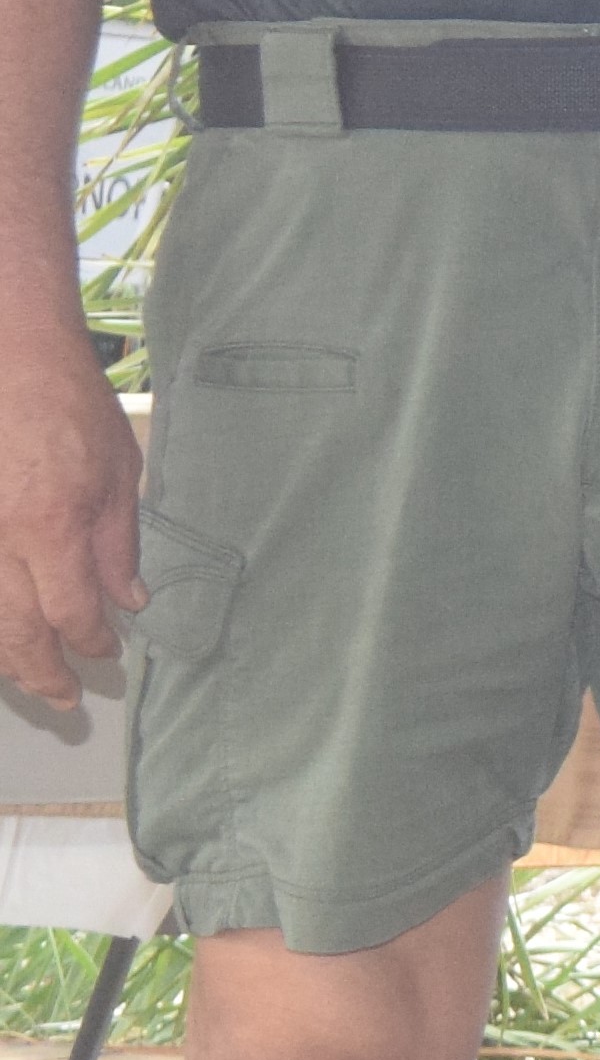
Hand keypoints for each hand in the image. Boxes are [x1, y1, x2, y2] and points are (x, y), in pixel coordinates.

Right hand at [0, 323, 140, 709]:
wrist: (10, 358)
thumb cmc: (68, 407)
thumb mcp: (117, 472)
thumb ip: (116, 543)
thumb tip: (126, 599)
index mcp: (51, 526)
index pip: (71, 612)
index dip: (91, 643)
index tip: (107, 654)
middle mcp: (0, 539)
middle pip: (16, 631)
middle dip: (42, 674)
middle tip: (66, 701)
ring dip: (7, 655)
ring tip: (31, 680)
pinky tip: (3, 634)